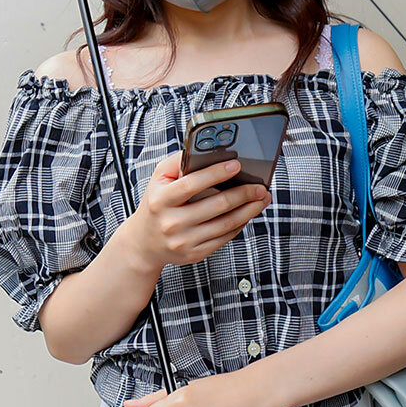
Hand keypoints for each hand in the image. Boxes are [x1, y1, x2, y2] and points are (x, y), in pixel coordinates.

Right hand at [128, 150, 271, 271]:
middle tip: (260, 186)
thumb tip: (206, 153)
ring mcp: (184, 241)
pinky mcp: (195, 254)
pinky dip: (240, 224)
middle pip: (216, 206)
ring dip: (249, 210)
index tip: (236, 165)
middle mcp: (171, 223)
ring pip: (226, 224)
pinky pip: (224, 237)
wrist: (144, 243)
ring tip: (262, 198)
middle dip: (243, 193)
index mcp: (161, 200)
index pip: (191, 184)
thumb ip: (178, 162)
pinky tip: (248, 213)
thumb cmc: (156, 204)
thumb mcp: (159, 180)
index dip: (215, 173)